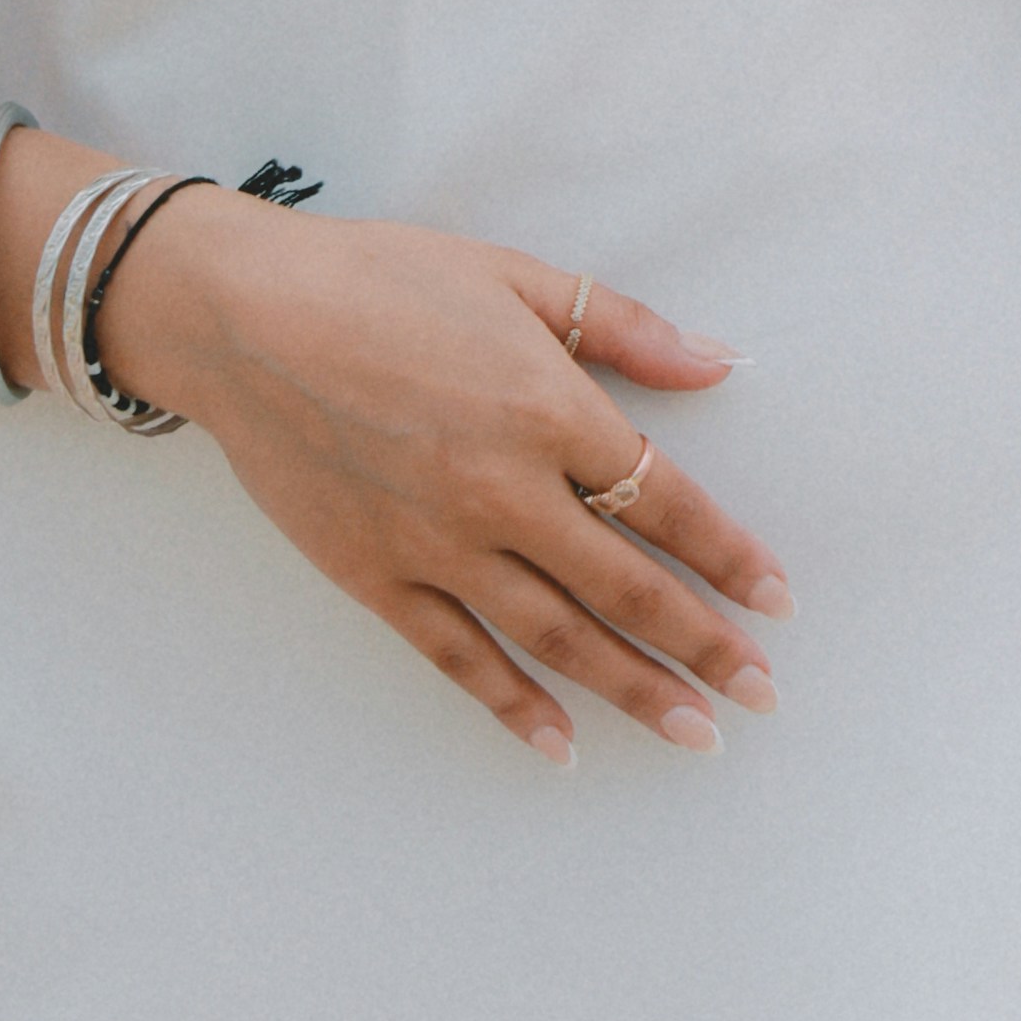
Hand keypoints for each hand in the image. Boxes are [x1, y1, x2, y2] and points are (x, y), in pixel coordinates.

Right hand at [100, 196, 781, 760]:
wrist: (242, 316)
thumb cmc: (381, 279)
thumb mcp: (513, 276)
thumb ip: (622, 328)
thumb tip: (720, 363)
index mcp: (548, 410)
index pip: (667, 504)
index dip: (729, 558)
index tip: (778, 602)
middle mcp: (504, 492)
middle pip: (626, 589)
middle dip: (704, 646)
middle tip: (761, 693)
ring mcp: (437, 545)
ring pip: (557, 638)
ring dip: (633, 690)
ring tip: (695, 732)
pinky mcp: (376, 578)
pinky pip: (458, 659)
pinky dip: (513, 708)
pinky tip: (561, 744)